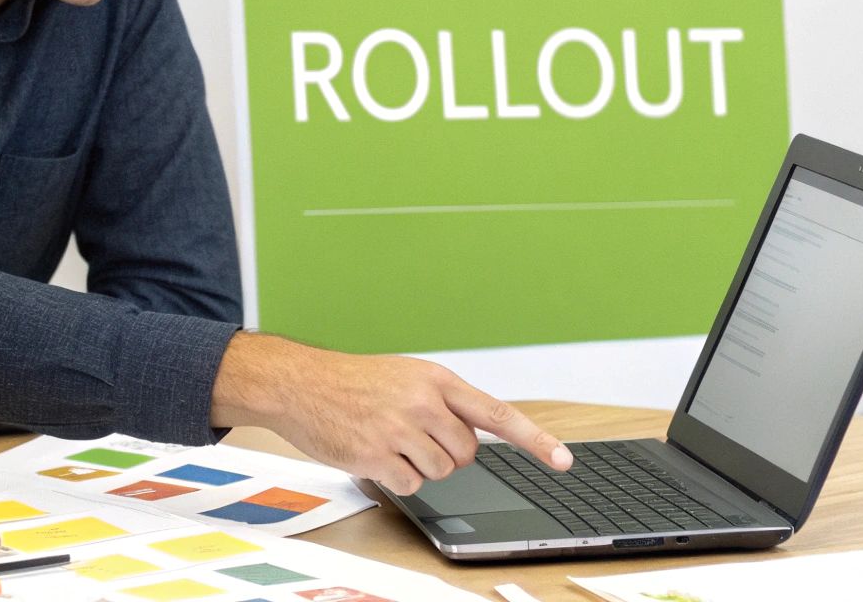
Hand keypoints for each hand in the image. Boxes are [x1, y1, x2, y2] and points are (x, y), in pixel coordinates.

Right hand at [209, 332, 572, 495]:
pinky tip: (373, 454)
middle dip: (445, 455)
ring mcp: (399, 429)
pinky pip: (410, 485)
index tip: (563, 460)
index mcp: (436, 379)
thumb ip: (441, 401)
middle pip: (465, 455)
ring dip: (417, 467)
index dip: (534, 439)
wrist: (299, 383)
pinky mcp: (376, 455)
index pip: (496, 413)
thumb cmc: (351, 382)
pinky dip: (394, 478)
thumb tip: (471, 436)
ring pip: (439, 473)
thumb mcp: (405, 376)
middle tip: (413, 438)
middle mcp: (423, 402)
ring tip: (387, 441)